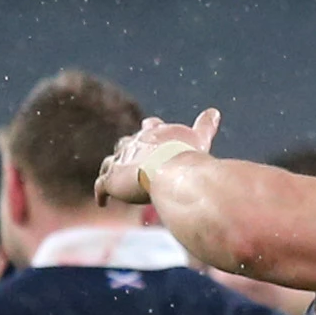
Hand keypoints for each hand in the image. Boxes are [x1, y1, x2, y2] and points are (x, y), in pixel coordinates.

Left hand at [96, 109, 220, 205]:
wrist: (171, 171)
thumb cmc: (188, 155)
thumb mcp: (199, 138)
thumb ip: (205, 125)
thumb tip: (214, 111)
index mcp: (156, 132)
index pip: (151, 127)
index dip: (151, 130)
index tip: (148, 127)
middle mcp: (136, 142)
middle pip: (126, 143)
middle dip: (127, 149)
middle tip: (126, 156)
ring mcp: (122, 160)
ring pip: (110, 163)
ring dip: (111, 171)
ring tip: (111, 180)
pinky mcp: (112, 179)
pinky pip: (101, 186)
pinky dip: (101, 194)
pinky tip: (102, 203)